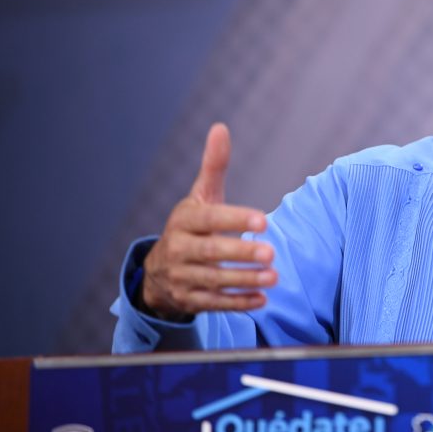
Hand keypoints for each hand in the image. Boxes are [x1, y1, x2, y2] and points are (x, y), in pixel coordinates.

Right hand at [140, 123, 277, 319]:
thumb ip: (213, 166)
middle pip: (211, 252)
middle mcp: (179, 249)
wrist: (158, 272)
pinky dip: (238, 303)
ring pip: (214, 280)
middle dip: (241, 253)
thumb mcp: (200, 196)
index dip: (235, 219)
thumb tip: (221, 127)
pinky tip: (262, 300)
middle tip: (272, 252)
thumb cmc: (191, 226)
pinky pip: (215, 304)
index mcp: (183, 220)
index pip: (210, 219)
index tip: (263, 220)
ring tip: (274, 277)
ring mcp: (182, 277)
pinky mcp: (189, 301)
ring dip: (245, 280)